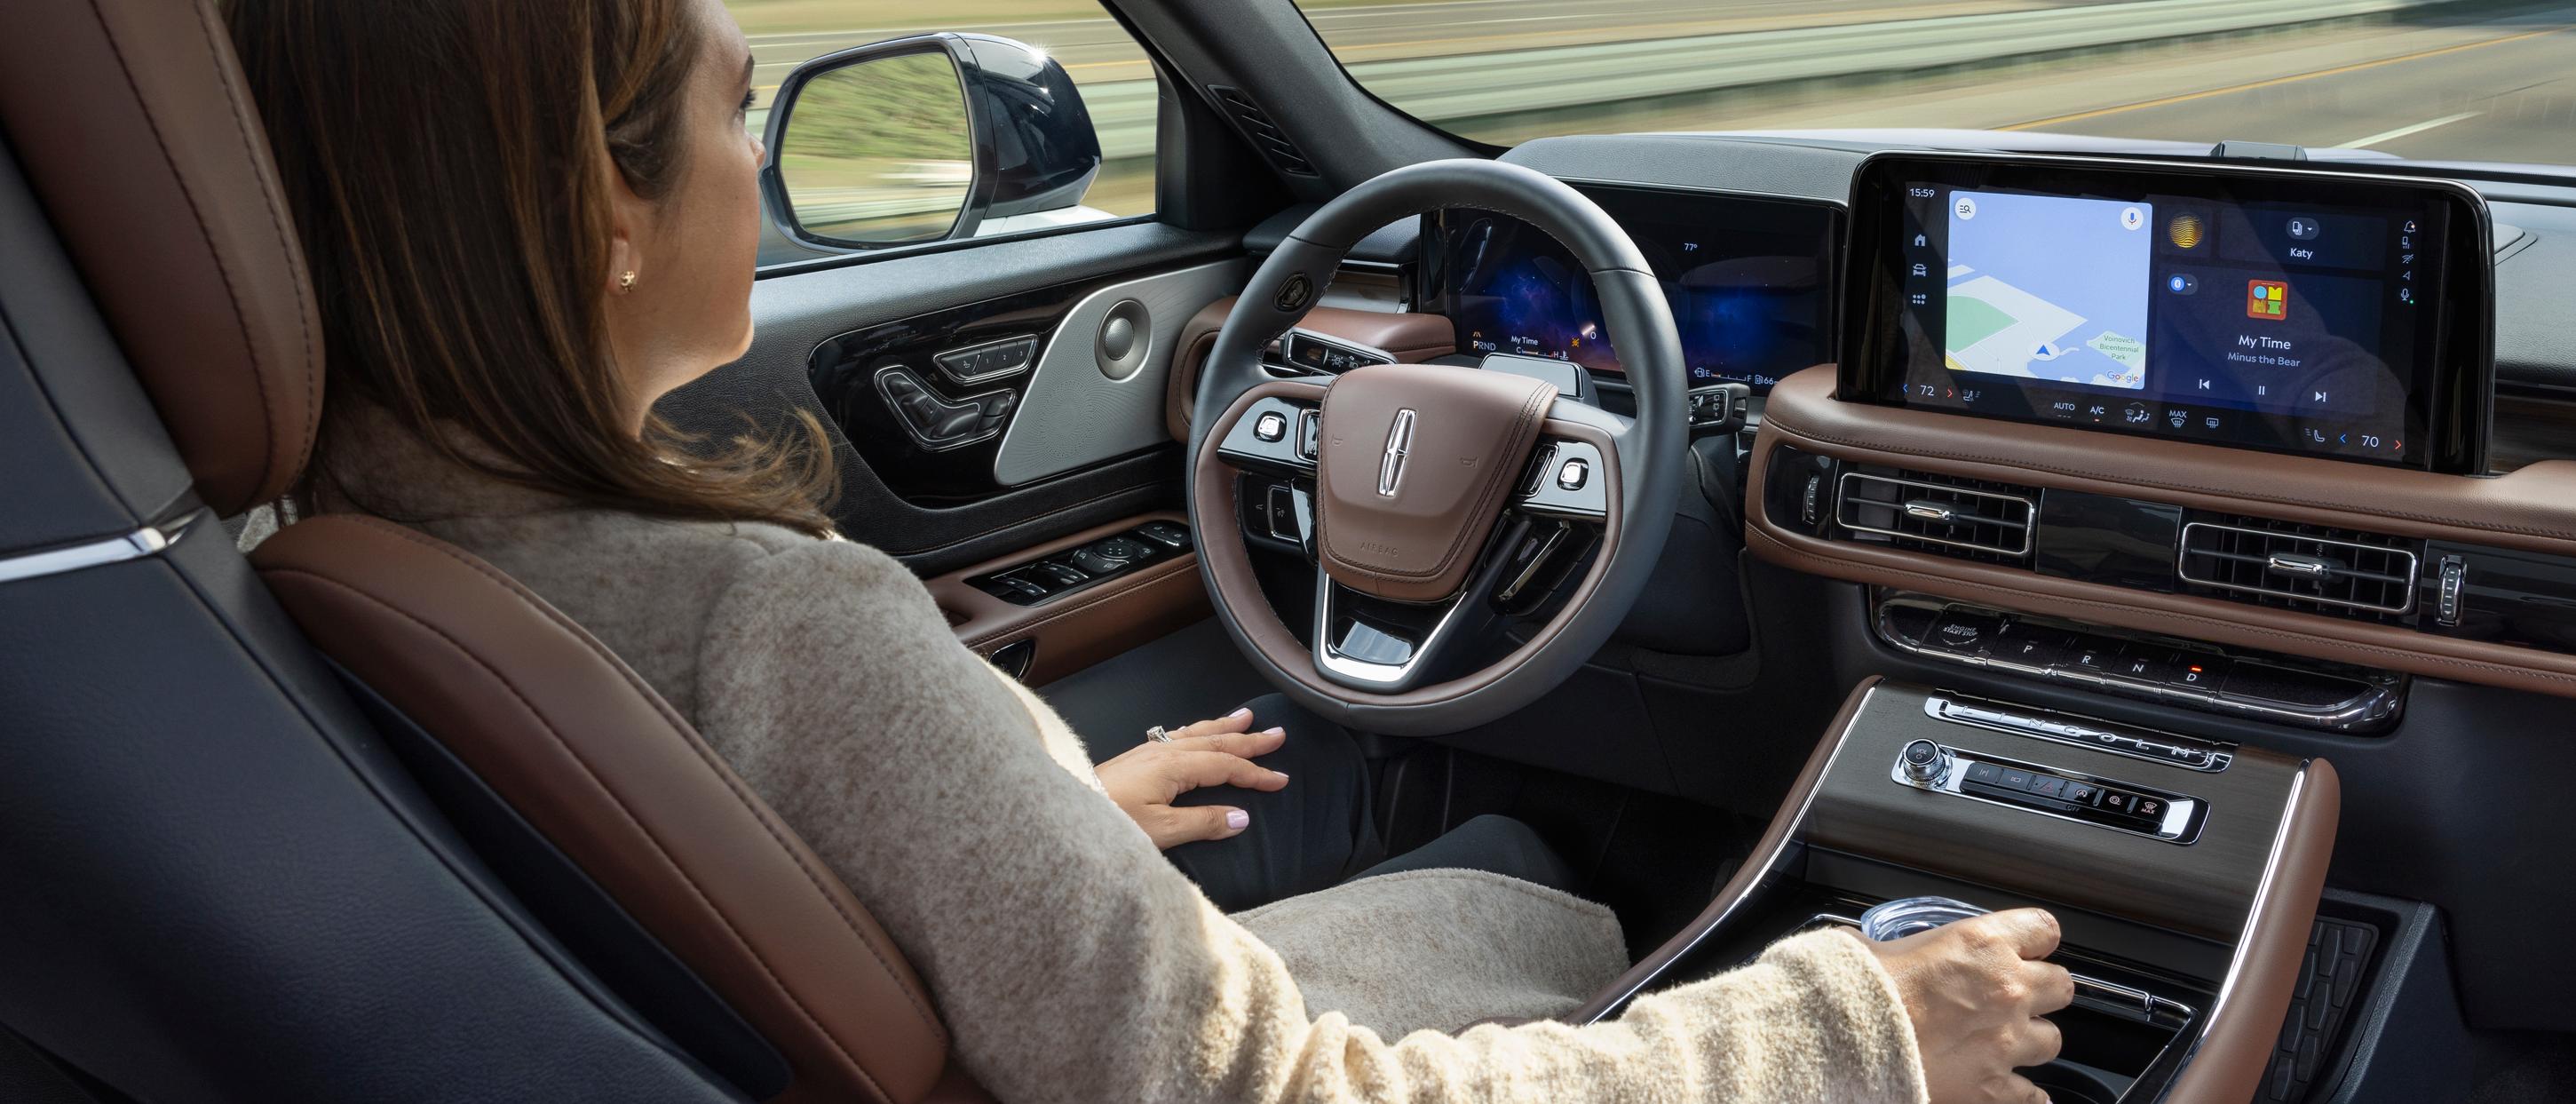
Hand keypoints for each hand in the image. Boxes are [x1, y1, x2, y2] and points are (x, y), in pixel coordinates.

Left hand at [1096, 708, 1289, 849]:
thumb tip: (1242, 818)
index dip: (1256, 773)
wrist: (1065, 812)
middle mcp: (1163, 752)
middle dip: (1249, 739)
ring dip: (1224, 726)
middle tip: (1278, 734)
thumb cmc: (1109, 823)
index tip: (1281, 779)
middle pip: (1216, 742)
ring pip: (1196, 733)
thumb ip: (1202, 823)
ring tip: (1246, 716)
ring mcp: (1148, 751)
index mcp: (1174, 766)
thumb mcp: (1160, 831)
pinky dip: (1198, 730)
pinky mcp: (1135, 757)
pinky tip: (1197, 730)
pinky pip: (1178, 735)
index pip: (1226, 766)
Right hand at [1864, 908, 2074, 1103]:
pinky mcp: (1992, 1085)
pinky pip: (2031, 1095)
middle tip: (2016, 996)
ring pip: (2052, 1040)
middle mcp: (2007, 989)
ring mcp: (2006, 1041)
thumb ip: (1892, 946)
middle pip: (2061, 986)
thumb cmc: (1860, 989)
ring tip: (2005, 1041)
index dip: (2035, 939)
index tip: (2026, 947)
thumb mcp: (1875, 945)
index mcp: (1983, 944)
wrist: (1850, 1039)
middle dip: (2042, 991)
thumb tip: (1871, 950)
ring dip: (2032, 1040)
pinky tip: (2016, 1089)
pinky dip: (2026, 1094)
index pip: (2043, 929)